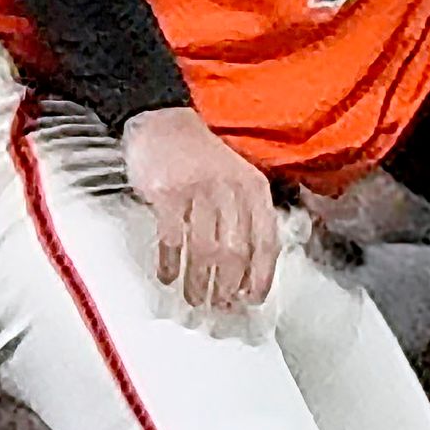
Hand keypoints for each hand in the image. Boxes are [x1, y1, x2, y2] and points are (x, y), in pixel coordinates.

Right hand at [123, 106, 278, 309]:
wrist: (163, 121)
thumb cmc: (201, 157)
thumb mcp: (237, 178)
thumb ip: (246, 215)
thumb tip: (248, 269)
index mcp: (255, 189)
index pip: (267, 241)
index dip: (262, 275)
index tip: (253, 300)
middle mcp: (231, 191)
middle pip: (237, 252)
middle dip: (229, 286)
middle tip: (219, 308)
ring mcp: (199, 192)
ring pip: (205, 250)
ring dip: (199, 282)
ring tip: (195, 300)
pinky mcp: (168, 194)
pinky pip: (173, 238)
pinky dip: (171, 263)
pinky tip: (168, 278)